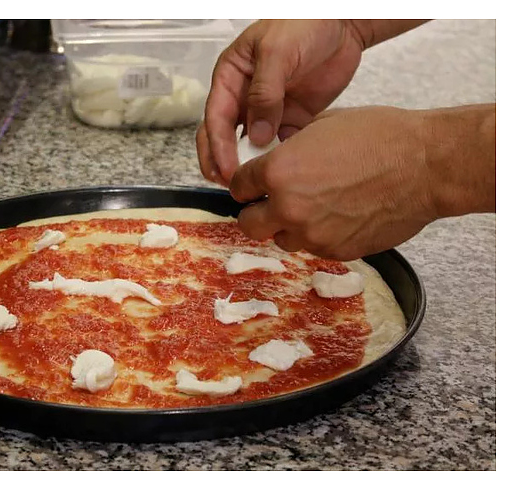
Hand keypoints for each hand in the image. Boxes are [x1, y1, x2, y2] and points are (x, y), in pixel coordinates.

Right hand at [197, 19, 367, 185]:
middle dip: (223, 162)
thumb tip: (257, 135)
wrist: (344, 22)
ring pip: (250, 145)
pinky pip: (280, 145)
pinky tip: (284, 173)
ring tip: (257, 186)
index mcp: (231, 78)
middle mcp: (244, 97)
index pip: (215, 118)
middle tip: (233, 185)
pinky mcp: (290, 118)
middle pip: (223, 137)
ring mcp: (267, 110)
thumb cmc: (304, 23)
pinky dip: (279, 159)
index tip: (226, 170)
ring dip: (251, 165)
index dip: (217, 147)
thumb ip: (265, 93)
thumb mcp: (278, 52)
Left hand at [229, 106, 437, 260]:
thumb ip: (289, 150)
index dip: (244, 184)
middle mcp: (288, 208)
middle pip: (248, 224)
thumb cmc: (380, 137)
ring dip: (288, 227)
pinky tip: (338, 216)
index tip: (251, 185)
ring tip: (312, 208)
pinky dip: (318, 236)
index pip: (238, 186)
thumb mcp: (322, 126)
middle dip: (256, 212)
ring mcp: (313, 234)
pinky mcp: (337, 252)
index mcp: (278, 172)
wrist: (426, 166)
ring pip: (281, 240)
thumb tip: (276, 159)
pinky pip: (314, 248)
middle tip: (270, 203)